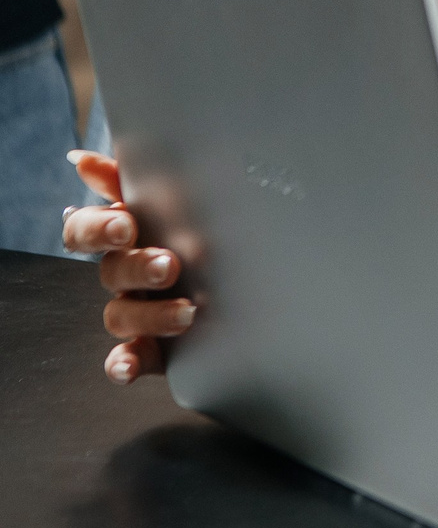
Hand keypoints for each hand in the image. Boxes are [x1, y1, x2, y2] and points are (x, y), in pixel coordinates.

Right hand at [59, 153, 195, 382]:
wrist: (264, 280)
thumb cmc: (212, 224)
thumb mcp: (186, 195)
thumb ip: (140, 176)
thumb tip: (83, 160)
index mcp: (130, 235)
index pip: (86, 228)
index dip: (97, 228)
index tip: (126, 226)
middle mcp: (128, 273)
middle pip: (110, 271)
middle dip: (137, 267)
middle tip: (169, 266)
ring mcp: (139, 310)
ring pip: (121, 315)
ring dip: (149, 315)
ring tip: (188, 312)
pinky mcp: (152, 346)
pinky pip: (126, 357)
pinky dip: (123, 363)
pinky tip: (127, 367)